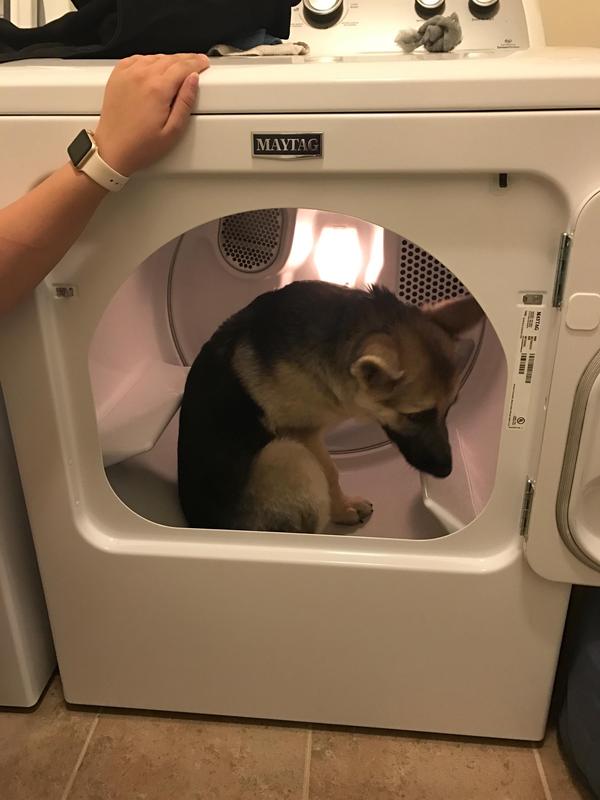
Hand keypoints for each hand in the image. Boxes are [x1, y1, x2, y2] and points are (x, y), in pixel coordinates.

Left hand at [94, 53, 209, 175]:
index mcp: (157, 89)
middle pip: (170, 59)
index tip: (203, 62)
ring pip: (154, 57)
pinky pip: (136, 59)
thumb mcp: (173, 131)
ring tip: (178, 66)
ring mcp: (127, 75)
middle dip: (186, 59)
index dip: (197, 63)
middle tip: (195, 62)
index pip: (183, 66)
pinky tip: (155, 66)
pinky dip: (149, 59)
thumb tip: (193, 80)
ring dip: (169, 59)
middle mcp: (141, 77)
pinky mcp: (117, 77)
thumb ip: (185, 102)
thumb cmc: (140, 146)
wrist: (113, 150)